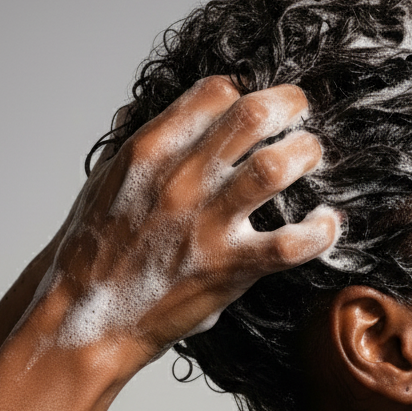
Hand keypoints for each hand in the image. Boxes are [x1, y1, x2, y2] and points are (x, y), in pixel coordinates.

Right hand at [43, 77, 338, 373]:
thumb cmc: (93, 255)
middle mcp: (181, 179)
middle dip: (288, 106)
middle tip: (302, 115)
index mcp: (149, 151)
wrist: (83, 318)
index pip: (214, 94)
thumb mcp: (102, 185)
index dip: (247, 92)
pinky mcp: (228, 267)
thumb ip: (132, 148)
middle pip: (252, 115)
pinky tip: (328, 225)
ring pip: (275, 167)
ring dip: (305, 156)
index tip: (261, 104)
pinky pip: (291, 242)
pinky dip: (320, 231)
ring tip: (314, 158)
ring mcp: (206, 222)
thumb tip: (136, 112)